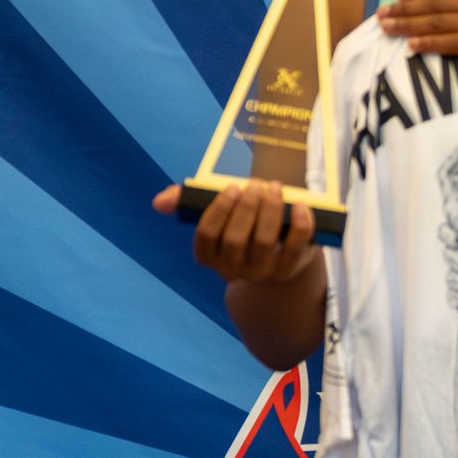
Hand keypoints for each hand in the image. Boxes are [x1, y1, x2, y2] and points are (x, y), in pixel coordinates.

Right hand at [152, 178, 317, 285]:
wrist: (275, 254)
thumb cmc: (240, 225)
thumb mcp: (218, 214)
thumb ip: (188, 202)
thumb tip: (157, 202)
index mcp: (209, 256)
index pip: (206, 236)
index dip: (218, 210)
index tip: (232, 188)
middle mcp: (231, 269)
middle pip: (235, 239)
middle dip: (246, 208)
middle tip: (255, 184)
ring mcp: (259, 273)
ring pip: (263, 242)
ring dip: (269, 211)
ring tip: (274, 188)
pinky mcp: (287, 271)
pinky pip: (293, 248)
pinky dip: (299, 225)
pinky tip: (300, 206)